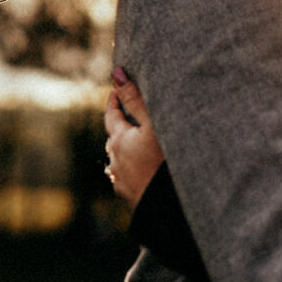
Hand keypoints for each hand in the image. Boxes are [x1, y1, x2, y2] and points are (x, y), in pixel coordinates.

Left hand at [103, 68, 163, 207]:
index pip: (112, 114)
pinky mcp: (130, 197)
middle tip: (132, 114)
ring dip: (126, 150)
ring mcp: (121, 181)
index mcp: (119, 140)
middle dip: (122, 125)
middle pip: (115, 137)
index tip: (118, 89)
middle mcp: (115, 160)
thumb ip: (136, 98)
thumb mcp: (154, 125)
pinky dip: (133, 169)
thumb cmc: (165, 163)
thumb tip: (117, 73)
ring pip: (119, 159)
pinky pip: (127, 177)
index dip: (115, 100)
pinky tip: (144, 170)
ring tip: (139, 143)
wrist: (170, 208)